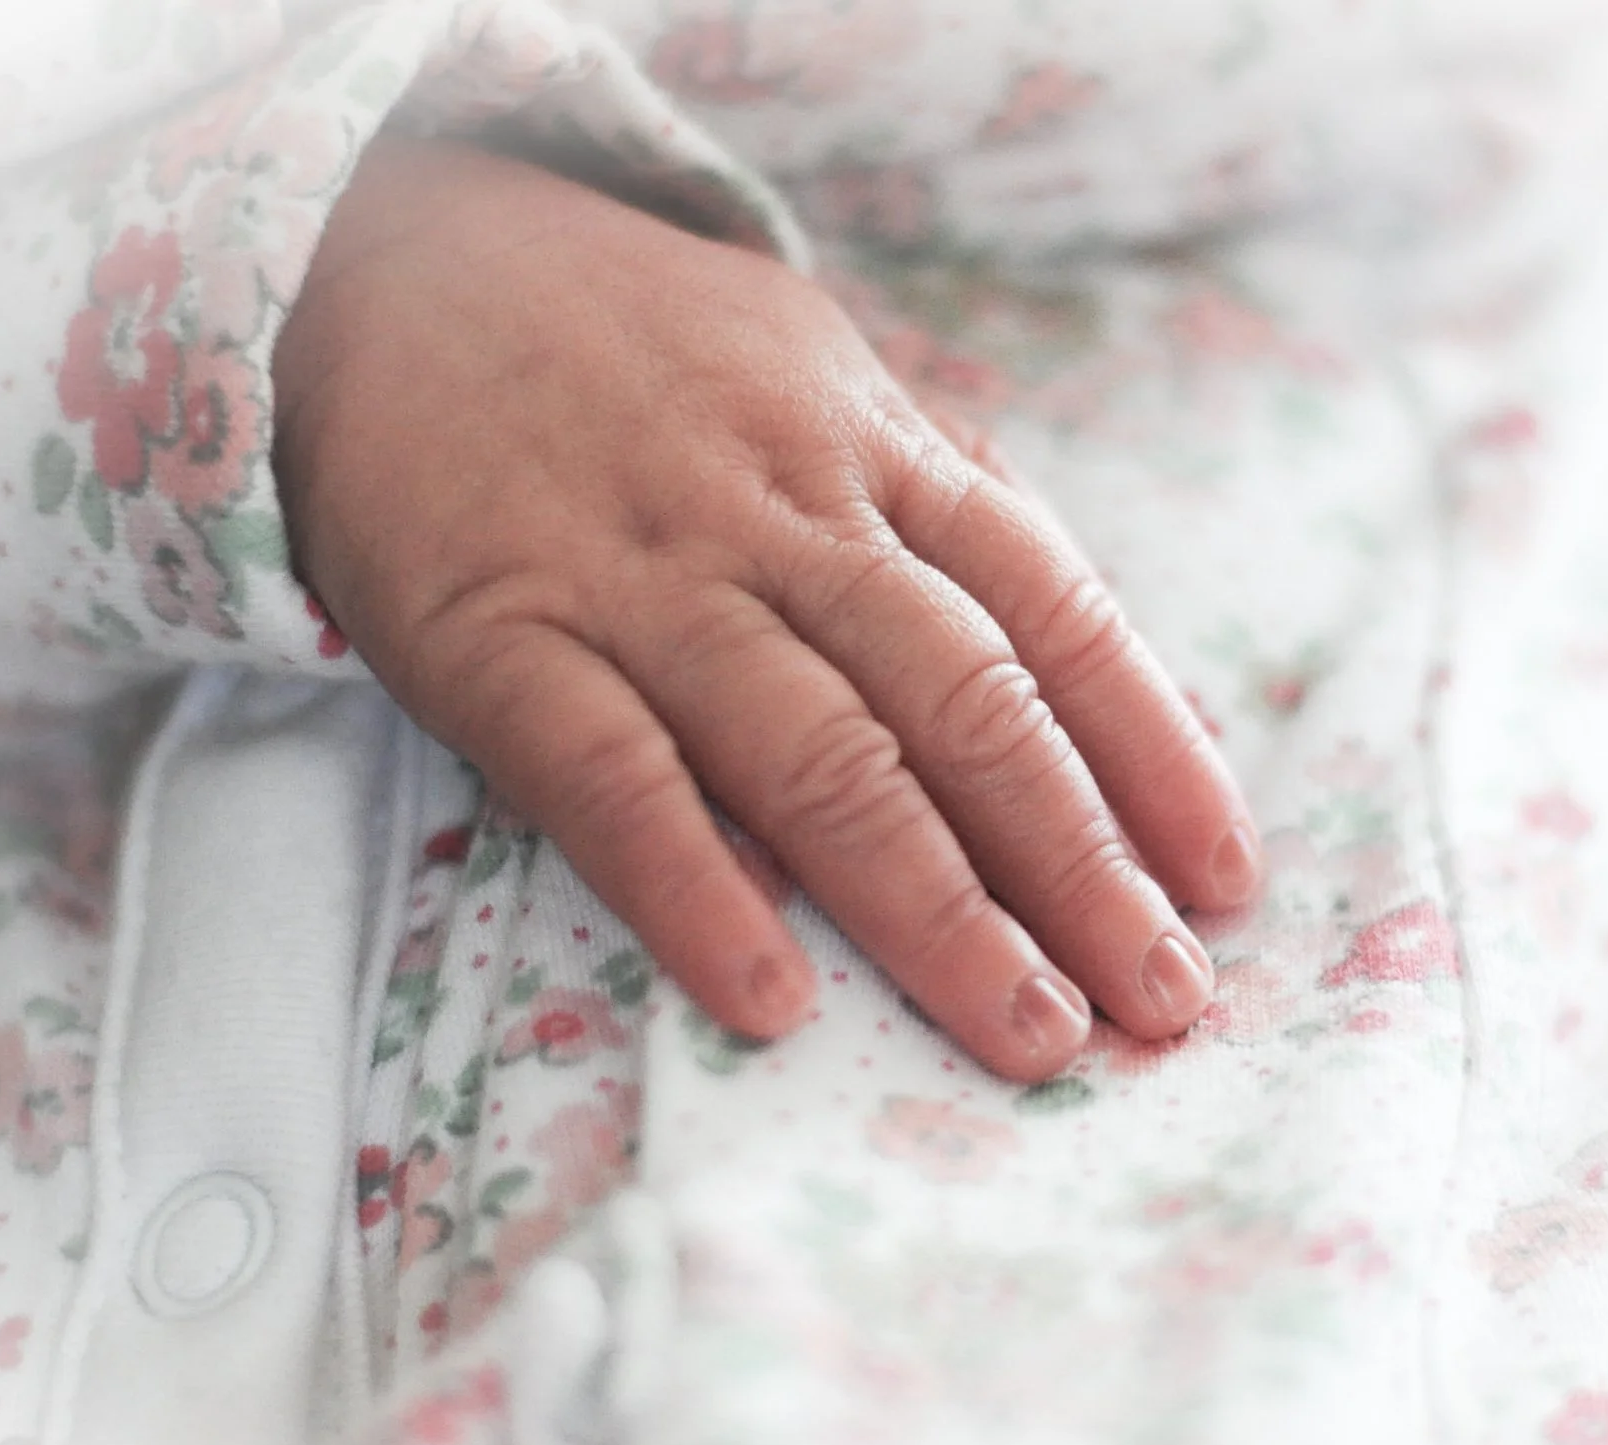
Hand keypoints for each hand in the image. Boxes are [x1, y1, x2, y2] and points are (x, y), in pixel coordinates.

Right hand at [272, 137, 1260, 1080]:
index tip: (1221, 882)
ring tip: (1028, 1031)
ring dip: (937, 909)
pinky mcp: (500, 634)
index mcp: (881, 458)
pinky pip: (612, 778)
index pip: (1057, 617)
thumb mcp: (825, 382)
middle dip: (1080, 866)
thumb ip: (951, 517)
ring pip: (822, 755)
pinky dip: (698, 890)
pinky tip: (773, 1001)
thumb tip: (1101, 666)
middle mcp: (789, 519)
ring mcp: (646, 578)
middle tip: (1160, 1002)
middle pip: (968, 707)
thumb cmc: (640, 352)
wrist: (387, 251)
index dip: (1152, 754)